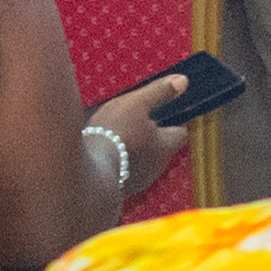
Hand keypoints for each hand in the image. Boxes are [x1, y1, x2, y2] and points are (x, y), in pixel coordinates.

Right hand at [95, 71, 199, 195]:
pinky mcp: (120, 188)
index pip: (180, 133)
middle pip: (161, 148)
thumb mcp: (137, 104)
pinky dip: (120, 161)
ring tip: (118, 135)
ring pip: (143, 161)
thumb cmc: (115, 133)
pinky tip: (106, 152)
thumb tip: (184, 81)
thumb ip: (159, 93)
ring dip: (136, 149)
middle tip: (138, 120)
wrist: (86, 172)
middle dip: (153, 136)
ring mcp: (138, 181)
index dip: (174, 121)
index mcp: (165, 146)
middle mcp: (156, 167)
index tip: (165, 111)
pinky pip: (125, 171)